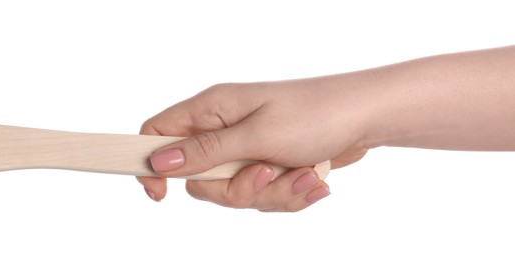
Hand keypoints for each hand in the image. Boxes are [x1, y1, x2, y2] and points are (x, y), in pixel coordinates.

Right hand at [138, 80, 371, 210]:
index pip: (158, 133)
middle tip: (265, 175)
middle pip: (199, 179)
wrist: (368, 118)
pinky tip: (313, 178)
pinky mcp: (268, 167)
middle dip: (236, 190)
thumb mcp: (256, 135)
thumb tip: (159, 160)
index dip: (152, 164)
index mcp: (212, 110)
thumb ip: (205, 152)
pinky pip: (262, 198)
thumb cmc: (316, 114)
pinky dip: (288, 194)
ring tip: (303, 173)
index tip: (161, 194)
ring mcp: (246, 150)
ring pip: (234, 194)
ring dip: (271, 194)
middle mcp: (224, 129)